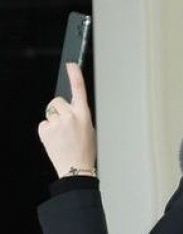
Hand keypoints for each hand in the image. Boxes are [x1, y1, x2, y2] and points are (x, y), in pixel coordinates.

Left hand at [38, 62, 96, 178]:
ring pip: (49, 113)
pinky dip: (47, 131)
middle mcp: (71, 116)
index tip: (71, 64)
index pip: (79, 90)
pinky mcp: (46, 129)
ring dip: (53, 122)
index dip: (75, 75)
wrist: (76, 168)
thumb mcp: (89, 131)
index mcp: (84, 115)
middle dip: (58, 110)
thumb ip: (79, 116)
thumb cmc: (84, 151)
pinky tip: (55, 140)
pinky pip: (43, 124)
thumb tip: (69, 109)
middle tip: (65, 127)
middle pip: (57, 101)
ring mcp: (57, 123)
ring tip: (61, 137)